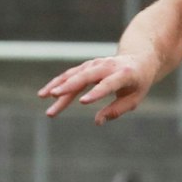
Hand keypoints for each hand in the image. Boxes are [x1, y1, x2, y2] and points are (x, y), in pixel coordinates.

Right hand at [38, 53, 157, 123]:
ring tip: (43, 97)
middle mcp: (107, 66)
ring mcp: (95, 64)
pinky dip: (57, 83)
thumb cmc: (138, 82)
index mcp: (124, 74)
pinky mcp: (86, 67)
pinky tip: (45, 93)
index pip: (108, 84)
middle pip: (85, 76)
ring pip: (73, 75)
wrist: (139, 60)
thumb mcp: (134, 98)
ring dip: (58, 85)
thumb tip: (97, 121)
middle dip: (68, 86)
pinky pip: (70, 74)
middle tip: (53, 96)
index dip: (95, 93)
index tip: (82, 102)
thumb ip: (117, 110)